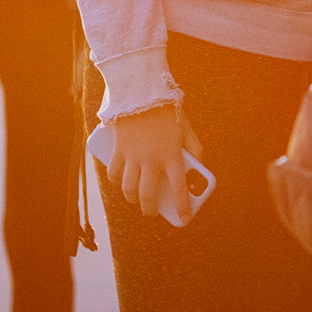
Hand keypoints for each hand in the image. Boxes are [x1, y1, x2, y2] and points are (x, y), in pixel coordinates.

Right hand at [107, 105, 204, 224]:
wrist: (142, 91)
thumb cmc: (168, 111)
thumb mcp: (187, 129)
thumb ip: (195, 148)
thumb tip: (198, 167)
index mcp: (172, 156)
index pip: (179, 190)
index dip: (183, 208)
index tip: (185, 220)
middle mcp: (152, 160)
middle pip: (148, 196)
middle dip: (150, 209)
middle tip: (152, 212)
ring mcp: (133, 156)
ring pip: (128, 189)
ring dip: (132, 199)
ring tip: (135, 199)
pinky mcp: (119, 149)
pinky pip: (114, 173)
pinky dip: (116, 182)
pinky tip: (119, 183)